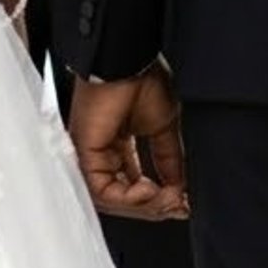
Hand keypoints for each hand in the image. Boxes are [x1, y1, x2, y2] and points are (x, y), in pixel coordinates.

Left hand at [70, 62, 188, 222]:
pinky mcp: (86, 154)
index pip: (134, 183)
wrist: (129, 62)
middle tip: (177, 204)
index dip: (158, 198)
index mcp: (119, 143)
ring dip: (144, 205)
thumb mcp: (164, 127)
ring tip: (167, 197)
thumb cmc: (141, 79)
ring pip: (113, 199)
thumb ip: (169, 159)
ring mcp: (92, 154)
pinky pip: (103, 191)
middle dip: (154, 205)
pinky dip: (129, 198)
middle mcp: (103, 151)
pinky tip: (149, 190)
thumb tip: (180, 186)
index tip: (181, 203)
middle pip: (124, 196)